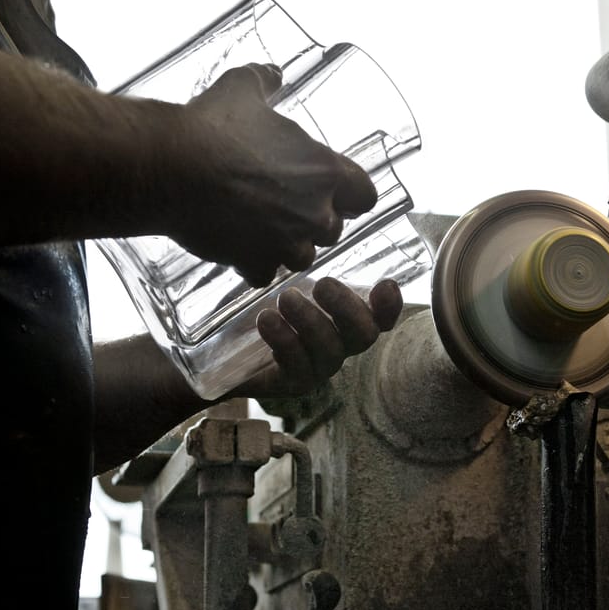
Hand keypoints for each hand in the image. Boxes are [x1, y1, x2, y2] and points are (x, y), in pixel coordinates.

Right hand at [172, 63, 376, 286]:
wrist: (172, 166)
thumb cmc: (213, 126)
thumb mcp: (242, 90)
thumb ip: (265, 81)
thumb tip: (274, 72)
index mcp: (326, 172)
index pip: (365, 197)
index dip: (350, 196)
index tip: (334, 193)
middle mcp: (315, 213)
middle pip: (332, 230)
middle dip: (312, 223)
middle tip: (285, 208)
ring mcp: (286, 243)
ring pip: (302, 257)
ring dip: (285, 246)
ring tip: (260, 230)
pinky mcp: (255, 263)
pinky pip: (263, 273)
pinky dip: (251, 264)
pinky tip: (236, 248)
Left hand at [233, 277, 402, 396]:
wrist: (219, 347)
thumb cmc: (259, 305)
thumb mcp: (281, 279)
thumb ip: (304, 262)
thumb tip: (311, 226)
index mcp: (344, 320)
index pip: (380, 318)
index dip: (390, 306)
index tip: (385, 285)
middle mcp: (339, 345)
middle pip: (364, 335)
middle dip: (346, 308)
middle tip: (322, 284)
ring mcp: (318, 367)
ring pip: (330, 349)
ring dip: (310, 321)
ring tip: (285, 298)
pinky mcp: (292, 383)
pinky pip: (299, 366)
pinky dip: (285, 340)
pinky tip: (267, 320)